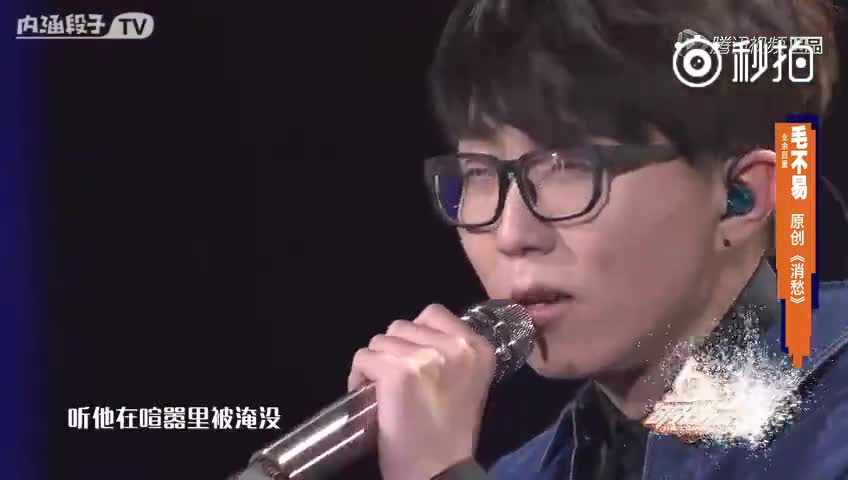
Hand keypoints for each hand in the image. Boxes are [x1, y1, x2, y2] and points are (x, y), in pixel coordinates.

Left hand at [348, 304, 496, 479]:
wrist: (438, 471)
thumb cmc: (449, 434)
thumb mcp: (467, 382)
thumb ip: (451, 353)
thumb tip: (416, 335)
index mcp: (478, 346)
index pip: (433, 313)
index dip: (416, 335)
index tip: (415, 363)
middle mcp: (456, 346)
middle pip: (402, 325)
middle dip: (394, 350)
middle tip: (398, 382)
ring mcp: (425, 356)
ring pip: (379, 340)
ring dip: (375, 364)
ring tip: (384, 392)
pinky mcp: (397, 371)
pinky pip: (363, 357)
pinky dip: (358, 378)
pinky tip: (370, 398)